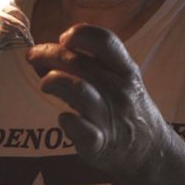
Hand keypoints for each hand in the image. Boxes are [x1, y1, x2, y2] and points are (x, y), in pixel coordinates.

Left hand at [25, 24, 177, 180]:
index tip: (64, 38)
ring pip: (78, 90)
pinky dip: (67, 121)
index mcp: (125, 71)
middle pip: (80, 63)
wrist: (150, 150)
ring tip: (45, 84)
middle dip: (50, 54)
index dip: (81, 34)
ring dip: (54, 81)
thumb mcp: (119, 80)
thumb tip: (45, 54)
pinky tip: (63, 118)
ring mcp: (109, 117)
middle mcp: (119, 90)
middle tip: (33, 56)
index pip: (105, 42)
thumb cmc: (126, 108)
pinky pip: (80, 129)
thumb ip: (88, 65)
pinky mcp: (99, 143)